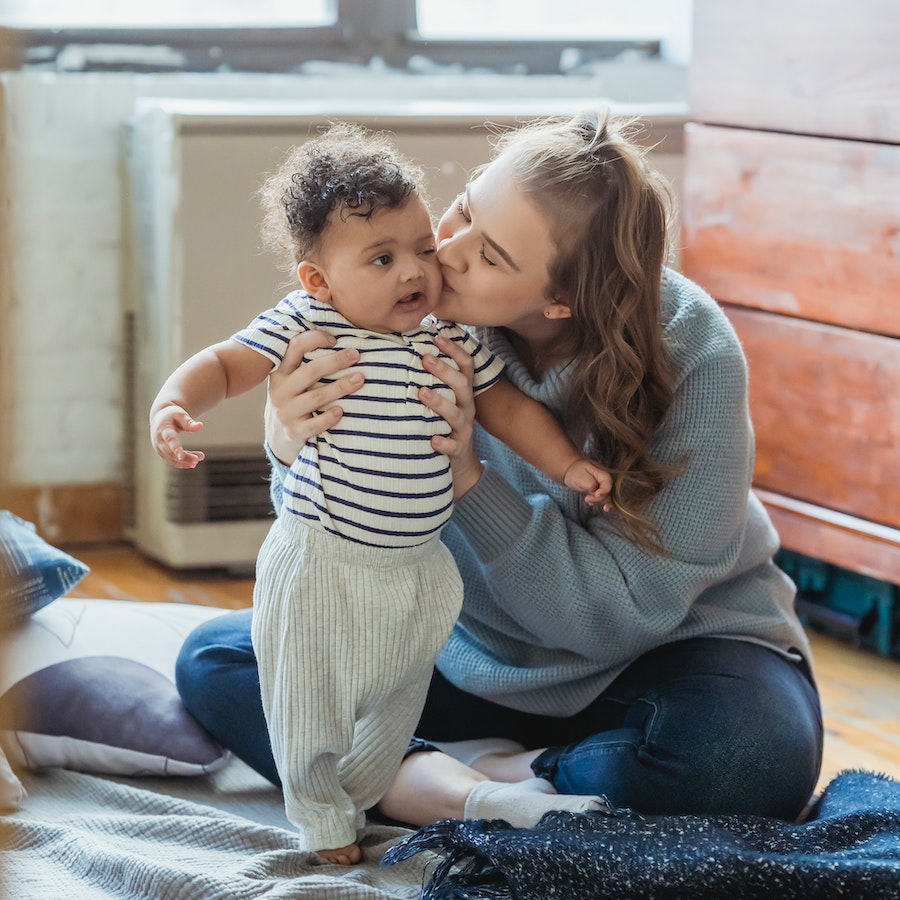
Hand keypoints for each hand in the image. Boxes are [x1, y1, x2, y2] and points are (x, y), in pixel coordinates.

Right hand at [150, 404, 204, 468]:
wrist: (160, 417)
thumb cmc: (172, 415)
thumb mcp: (181, 415)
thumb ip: (189, 422)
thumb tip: (200, 426)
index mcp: (163, 429)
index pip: (169, 440)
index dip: (175, 448)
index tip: (181, 456)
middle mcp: (159, 440)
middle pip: (170, 452)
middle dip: (183, 458)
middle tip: (197, 460)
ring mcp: (159, 448)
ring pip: (171, 459)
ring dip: (184, 462)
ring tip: (197, 461)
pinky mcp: (162, 453)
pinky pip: (172, 460)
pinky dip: (183, 462)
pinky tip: (194, 461)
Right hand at [265, 330, 364, 463]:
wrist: (279, 436)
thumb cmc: (293, 400)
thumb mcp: (290, 380)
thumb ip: (304, 363)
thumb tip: (338, 336)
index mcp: (280, 372)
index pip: (294, 347)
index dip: (314, 339)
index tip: (335, 339)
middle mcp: (280, 390)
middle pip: (309, 371)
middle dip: (335, 361)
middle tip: (355, 354)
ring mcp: (286, 412)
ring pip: (315, 397)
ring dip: (340, 387)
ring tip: (360, 379)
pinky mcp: (293, 432)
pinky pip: (314, 424)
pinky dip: (328, 417)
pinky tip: (341, 411)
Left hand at [419, 335, 482, 499]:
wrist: (460, 463)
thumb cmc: (445, 423)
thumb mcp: (447, 399)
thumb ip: (436, 379)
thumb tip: (415, 347)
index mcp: (463, 393)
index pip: (465, 366)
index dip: (454, 350)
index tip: (437, 336)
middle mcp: (466, 407)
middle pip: (461, 385)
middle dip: (444, 370)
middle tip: (425, 358)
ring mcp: (463, 429)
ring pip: (455, 414)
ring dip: (439, 402)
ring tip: (422, 392)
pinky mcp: (457, 449)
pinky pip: (453, 446)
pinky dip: (443, 443)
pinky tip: (432, 440)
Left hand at [564, 459, 612, 510]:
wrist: (571, 471)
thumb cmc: (575, 471)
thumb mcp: (580, 476)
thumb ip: (590, 484)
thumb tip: (596, 492)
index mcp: (602, 473)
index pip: (609, 484)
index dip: (604, 491)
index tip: (596, 494)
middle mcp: (606, 480)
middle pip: (609, 492)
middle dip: (599, 498)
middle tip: (587, 498)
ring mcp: (604, 486)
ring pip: (607, 497)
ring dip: (598, 501)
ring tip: (587, 499)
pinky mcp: (600, 491)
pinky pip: (603, 499)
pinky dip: (598, 502)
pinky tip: (590, 502)